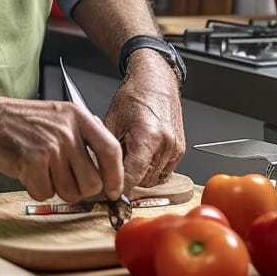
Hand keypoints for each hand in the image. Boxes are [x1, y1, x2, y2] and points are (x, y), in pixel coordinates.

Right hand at [0, 96, 123, 202]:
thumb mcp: (61, 117)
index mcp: (78, 117)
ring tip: (43, 170)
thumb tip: (109, 175)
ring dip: (56, 189)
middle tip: (66, 181)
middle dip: (82, 190)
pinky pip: (46, 194)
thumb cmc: (24, 121)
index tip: (113, 190)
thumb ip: (85, 140)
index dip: (116, 176)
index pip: (111, 150)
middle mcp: (67, 131)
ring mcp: (50, 147)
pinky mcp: (31, 162)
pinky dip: (37, 189)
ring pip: (70, 193)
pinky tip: (29, 172)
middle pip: (93, 182)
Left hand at [104, 49, 184, 193]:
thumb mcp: (111, 120)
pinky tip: (141, 154)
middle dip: (128, 178)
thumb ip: (106, 148)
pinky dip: (151, 168)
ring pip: (154, 179)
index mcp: (147, 136)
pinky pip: (163, 171)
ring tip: (129, 156)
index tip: (108, 194)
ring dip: (140, 175)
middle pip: (144, 180)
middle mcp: (166, 144)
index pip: (133, 174)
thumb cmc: (134, 95)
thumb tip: (96, 170)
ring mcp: (175, 148)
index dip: (119, 187)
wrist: (156, 81)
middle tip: (113, 169)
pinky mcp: (180, 150)